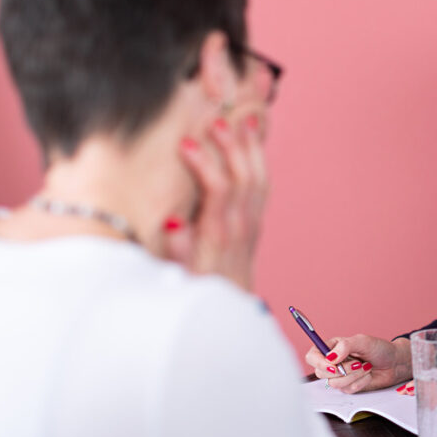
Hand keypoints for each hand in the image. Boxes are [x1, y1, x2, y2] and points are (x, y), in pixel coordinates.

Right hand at [165, 115, 266, 289]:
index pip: (218, 190)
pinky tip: (254, 141)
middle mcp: (240, 226)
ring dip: (252, 147)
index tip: (186, 143)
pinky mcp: (256, 224)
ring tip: (244, 119)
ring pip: (259, 178)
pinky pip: (263, 185)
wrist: (226, 318)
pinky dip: (259, 159)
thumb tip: (174, 221)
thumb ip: (176, 250)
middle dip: (232, 146)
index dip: (205, 164)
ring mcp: (252, 224)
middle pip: (244, 177)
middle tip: (217, 120)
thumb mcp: (177, 278)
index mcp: (217, 235)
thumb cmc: (192, 293)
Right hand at [305, 336, 411, 393]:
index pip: (312, 356)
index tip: (332, 365)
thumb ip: (345, 346)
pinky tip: (367, 375)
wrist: (394, 363)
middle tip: (357, 363)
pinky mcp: (348, 386)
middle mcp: (333, 362)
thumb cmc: (379, 349)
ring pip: (335, 383)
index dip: (318, 362)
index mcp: (332, 348)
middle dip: (342, 370)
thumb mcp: (362, 341)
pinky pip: (347, 390)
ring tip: (365, 367)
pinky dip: (360, 382)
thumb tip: (331, 357)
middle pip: (321, 372)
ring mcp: (340, 376)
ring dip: (354, 375)